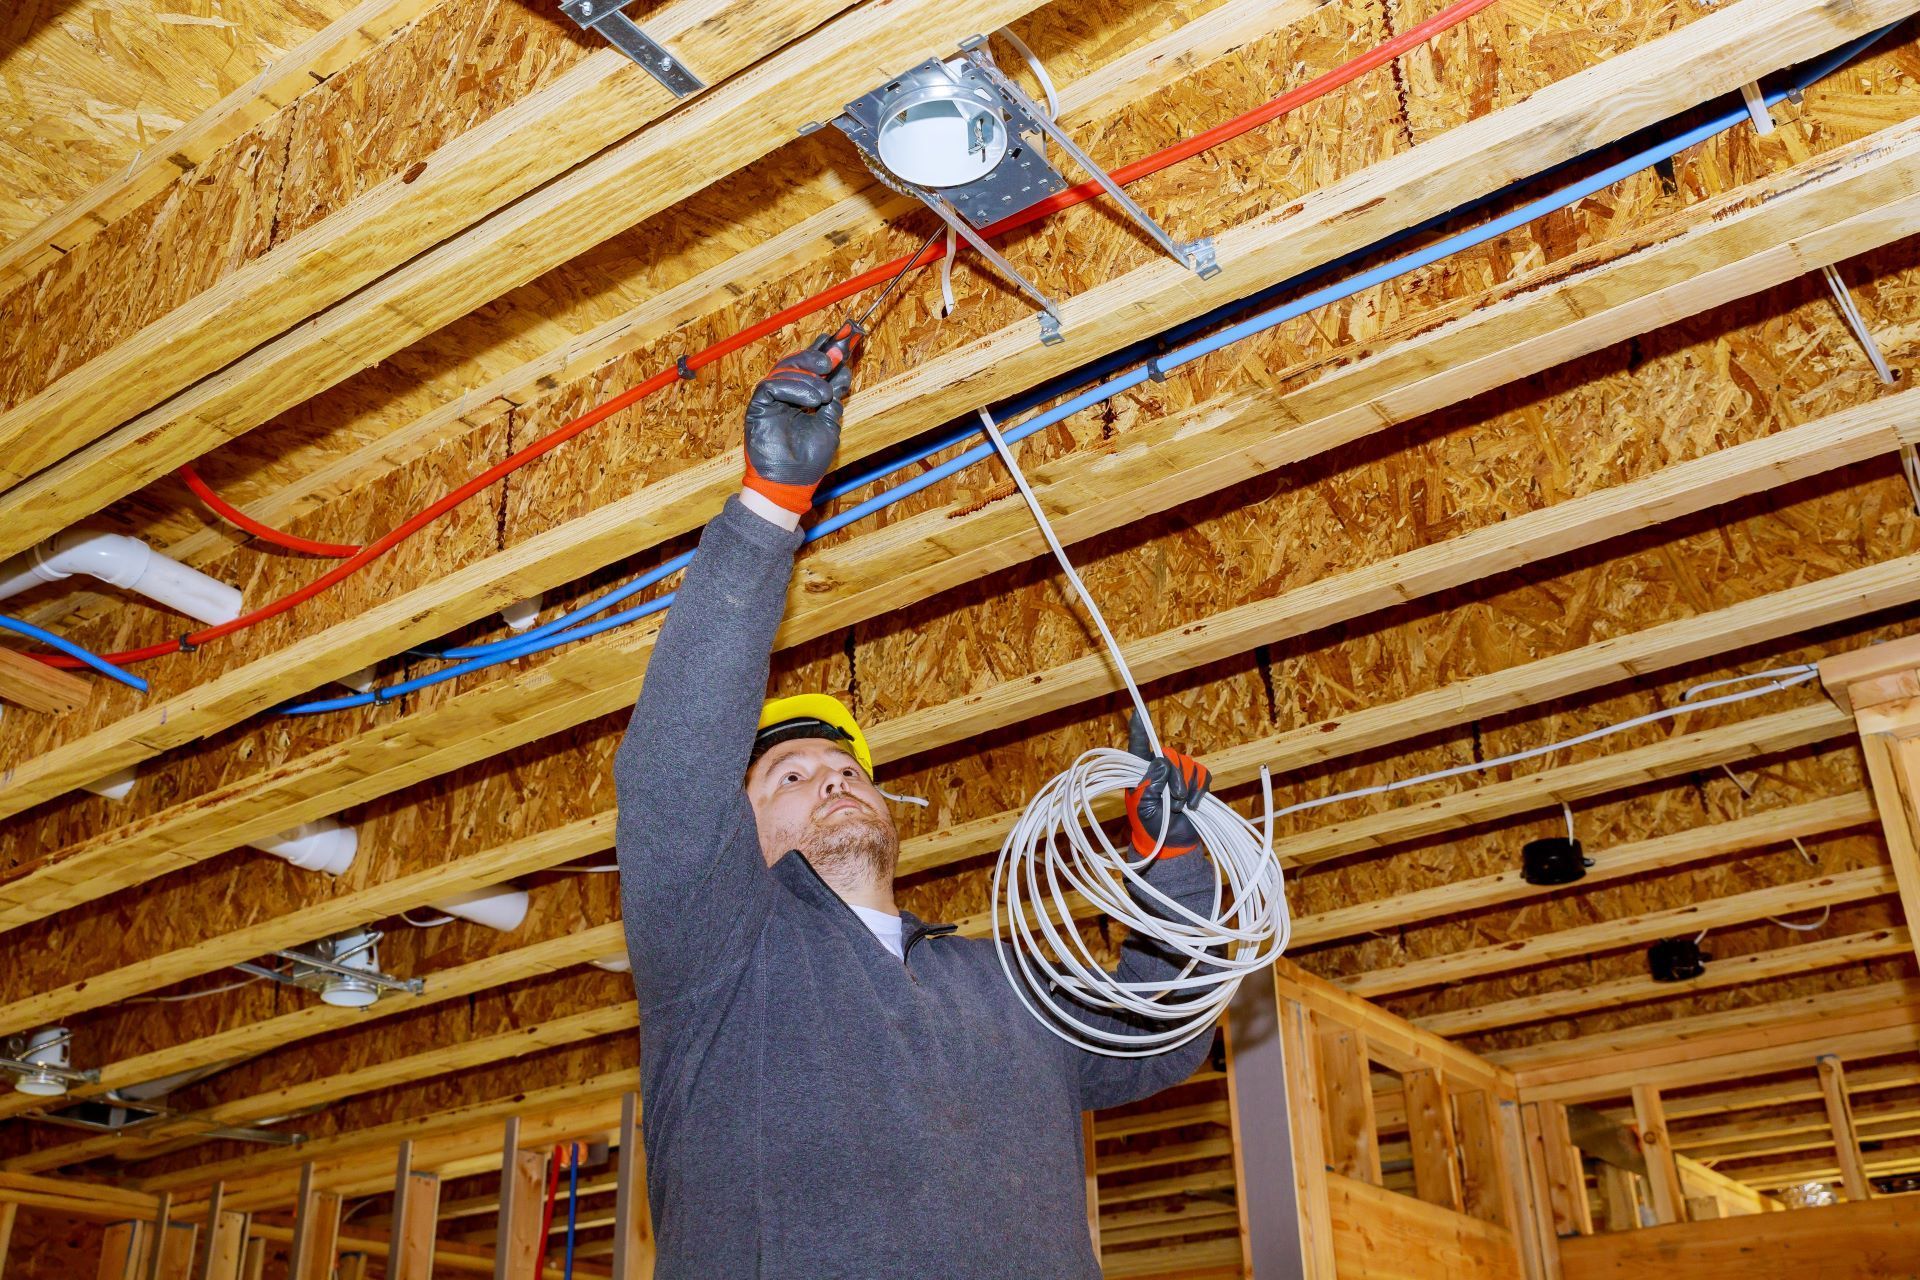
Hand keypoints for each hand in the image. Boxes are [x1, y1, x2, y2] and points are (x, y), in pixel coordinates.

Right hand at [742, 337, 854, 513]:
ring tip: (824, 393)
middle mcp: (784, 394)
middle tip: (834, 357)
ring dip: (808, 376)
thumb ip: (833, 399)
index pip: (810, 368)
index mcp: (800, 397)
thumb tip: (842, 372)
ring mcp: (770, 399)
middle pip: (796, 362)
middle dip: (816, 356)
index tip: (843, 343)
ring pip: (784, 369)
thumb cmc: (809, 460)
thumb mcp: (830, 424)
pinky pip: (771, 385)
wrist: (792, 483)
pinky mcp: (758, 406)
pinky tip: (811, 400)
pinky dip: (794, 387)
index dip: (824, 352)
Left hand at [1124, 710, 1210, 857]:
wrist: (1170, 844)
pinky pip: (1203, 775)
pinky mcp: (1197, 782)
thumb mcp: (1143, 806)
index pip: (1139, 746)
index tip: (1139, 712)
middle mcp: (1160, 768)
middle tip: (1173, 801)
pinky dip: (1199, 791)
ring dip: (1185, 789)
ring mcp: (1179, 774)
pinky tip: (1192, 805)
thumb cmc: (1150, 825)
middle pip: (1170, 756)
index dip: (1139, 728)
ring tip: (1178, 807)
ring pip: (1189, 765)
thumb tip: (1161, 763)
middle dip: (1175, 779)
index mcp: (1141, 771)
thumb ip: (1149, 784)